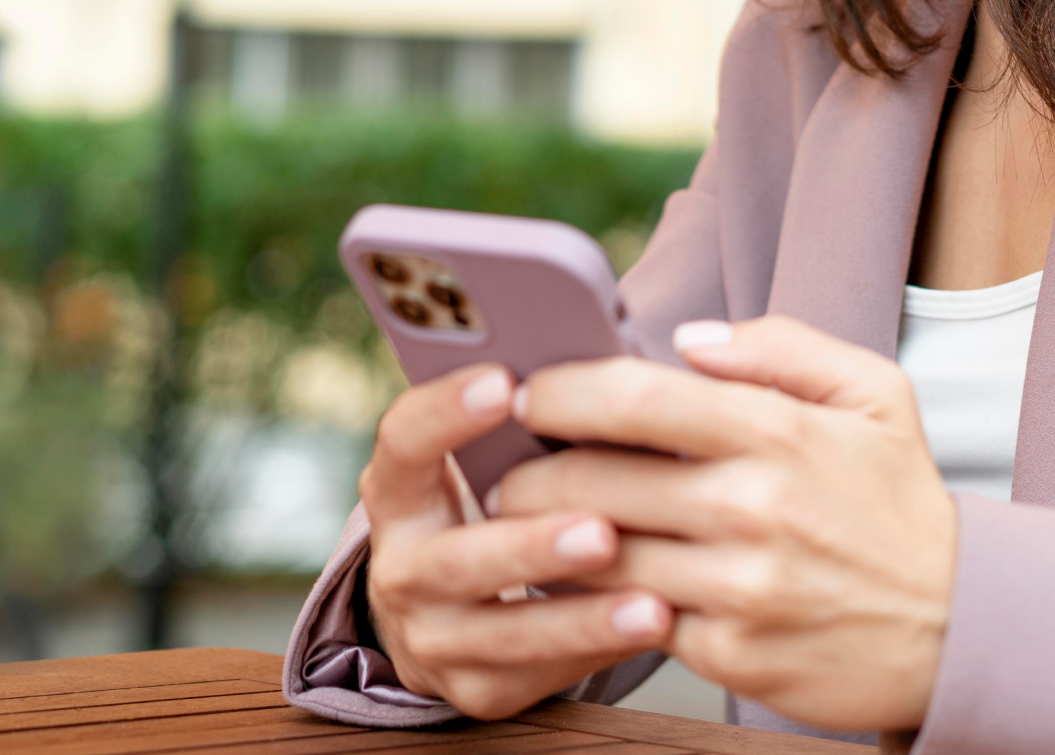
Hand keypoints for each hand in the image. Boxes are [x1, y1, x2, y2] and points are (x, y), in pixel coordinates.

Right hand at [356, 363, 674, 718]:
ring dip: (581, 616)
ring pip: (506, 632)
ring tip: (651, 600)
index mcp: (400, 490)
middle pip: (458, 558)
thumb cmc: (506, 499)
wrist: (460, 611)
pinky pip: (541, 674)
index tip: (502, 380)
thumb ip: (533, 419)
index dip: (445, 412)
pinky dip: (599, 649)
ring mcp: (434, 636)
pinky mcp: (477, 689)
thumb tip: (613, 364)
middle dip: (531, 544)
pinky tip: (654, 625)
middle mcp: (402, 567)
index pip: (403, 443)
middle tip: (599, 527)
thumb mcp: (495, 459)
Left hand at [495, 316, 957, 732]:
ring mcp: (740, 588)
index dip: (560, 389)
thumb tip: (690, 341)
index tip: (528, 389)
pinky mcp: (733, 655)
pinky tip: (580, 585)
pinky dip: (593, 602)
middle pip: (593, 480)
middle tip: (507, 468)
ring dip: (543, 542)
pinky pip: (634, 622)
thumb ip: (784, 348)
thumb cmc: (900, 503)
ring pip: (598, 557)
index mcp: (779, 432)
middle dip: (528, 472)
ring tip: (525, 526)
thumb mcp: (875, 395)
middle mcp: (754, 508)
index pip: (634, 396)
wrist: (961, 626)